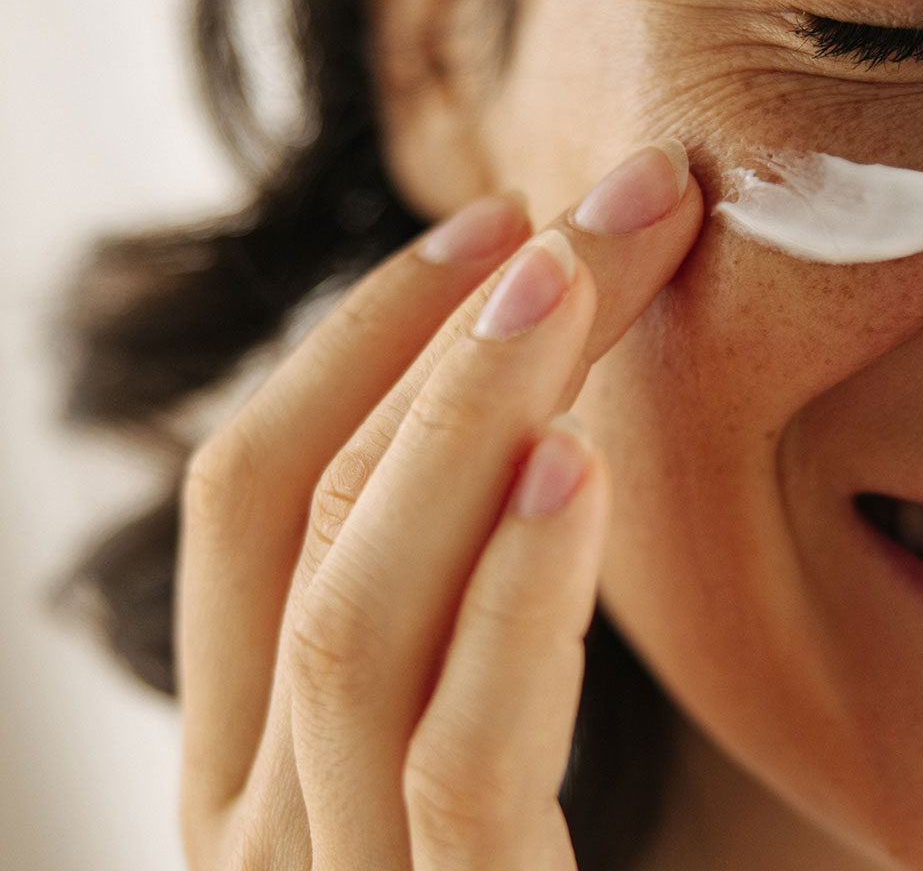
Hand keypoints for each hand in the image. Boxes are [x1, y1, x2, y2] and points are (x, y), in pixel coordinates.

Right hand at [175, 140, 702, 869]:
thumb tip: (538, 404)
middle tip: (587, 198)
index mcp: (254, 752)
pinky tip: (573, 470)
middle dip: (440, 333)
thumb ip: (474, 598)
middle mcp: (251, 821)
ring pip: (350, 617)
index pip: (256, 497)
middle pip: (313, 515)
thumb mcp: (486, 716)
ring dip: (461, 419)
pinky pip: (451, 765)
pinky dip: (507, 601)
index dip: (359, 335)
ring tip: (566, 271)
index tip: (495, 218)